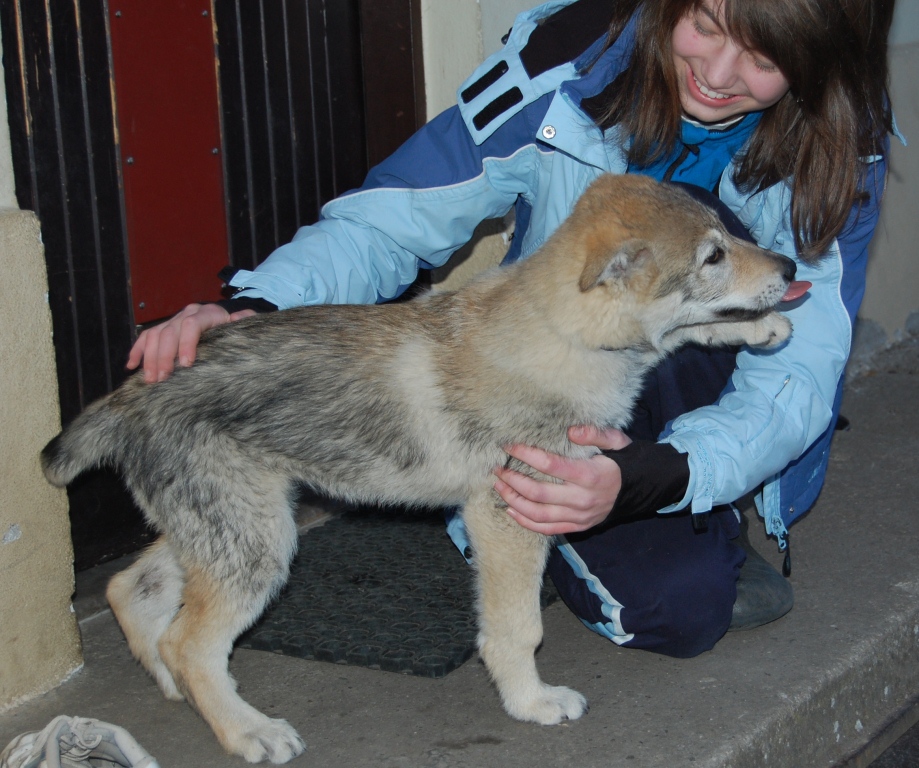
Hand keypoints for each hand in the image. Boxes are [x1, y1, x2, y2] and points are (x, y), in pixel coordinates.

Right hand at [126, 303, 254, 382]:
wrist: (227, 319)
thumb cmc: (235, 329)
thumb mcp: (244, 325)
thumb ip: (245, 320)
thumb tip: (238, 318)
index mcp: (208, 313)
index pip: (191, 324)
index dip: (186, 344)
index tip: (186, 365)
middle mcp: (187, 313)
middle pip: (169, 332)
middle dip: (164, 356)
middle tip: (162, 378)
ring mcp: (173, 320)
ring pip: (155, 336)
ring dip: (150, 358)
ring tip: (150, 380)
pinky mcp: (163, 329)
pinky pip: (145, 338)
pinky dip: (137, 351)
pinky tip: (131, 366)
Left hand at [493, 425, 631, 535]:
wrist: (643, 489)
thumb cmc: (624, 461)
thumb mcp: (616, 441)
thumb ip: (594, 434)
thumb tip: (571, 431)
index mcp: (590, 475)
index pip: (550, 465)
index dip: (526, 454)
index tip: (510, 446)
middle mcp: (582, 499)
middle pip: (538, 493)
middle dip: (513, 480)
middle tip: (497, 469)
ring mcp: (580, 516)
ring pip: (538, 514)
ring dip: (514, 501)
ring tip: (499, 487)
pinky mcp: (579, 526)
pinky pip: (548, 529)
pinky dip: (526, 522)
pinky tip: (511, 511)